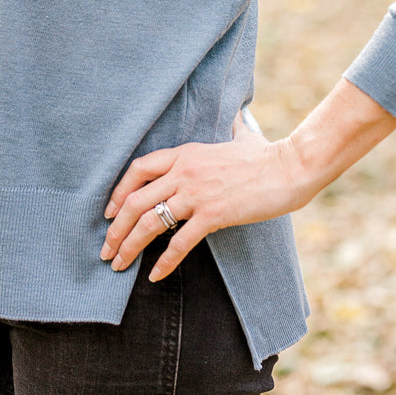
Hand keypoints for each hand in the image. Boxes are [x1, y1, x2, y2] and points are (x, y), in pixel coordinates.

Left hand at [99, 114, 311, 282]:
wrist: (288, 167)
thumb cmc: (266, 154)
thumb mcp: (240, 136)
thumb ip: (231, 129)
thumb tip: (236, 118)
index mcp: (185, 153)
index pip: (139, 169)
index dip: (119, 192)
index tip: (109, 212)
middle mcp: (184, 171)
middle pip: (136, 200)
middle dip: (116, 228)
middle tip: (106, 249)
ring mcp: (197, 193)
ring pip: (150, 222)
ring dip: (130, 246)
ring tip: (119, 264)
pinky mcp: (213, 214)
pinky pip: (180, 242)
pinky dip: (164, 262)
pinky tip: (155, 275)